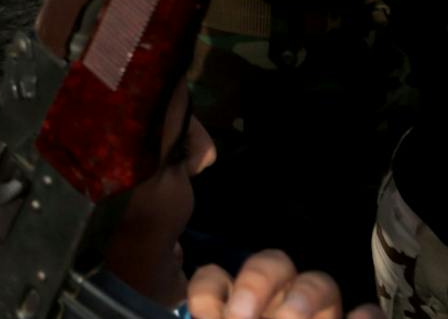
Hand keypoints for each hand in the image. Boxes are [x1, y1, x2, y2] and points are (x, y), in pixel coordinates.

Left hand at [186, 250, 379, 318]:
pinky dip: (364, 317)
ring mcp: (321, 318)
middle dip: (256, 281)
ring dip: (304, 295)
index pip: (216, 279)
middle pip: (273, 264)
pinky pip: (370, 314)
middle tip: (241, 317)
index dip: (209, 292)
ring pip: (321, 283)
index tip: (207, 318)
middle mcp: (279, 306)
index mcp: (241, 309)